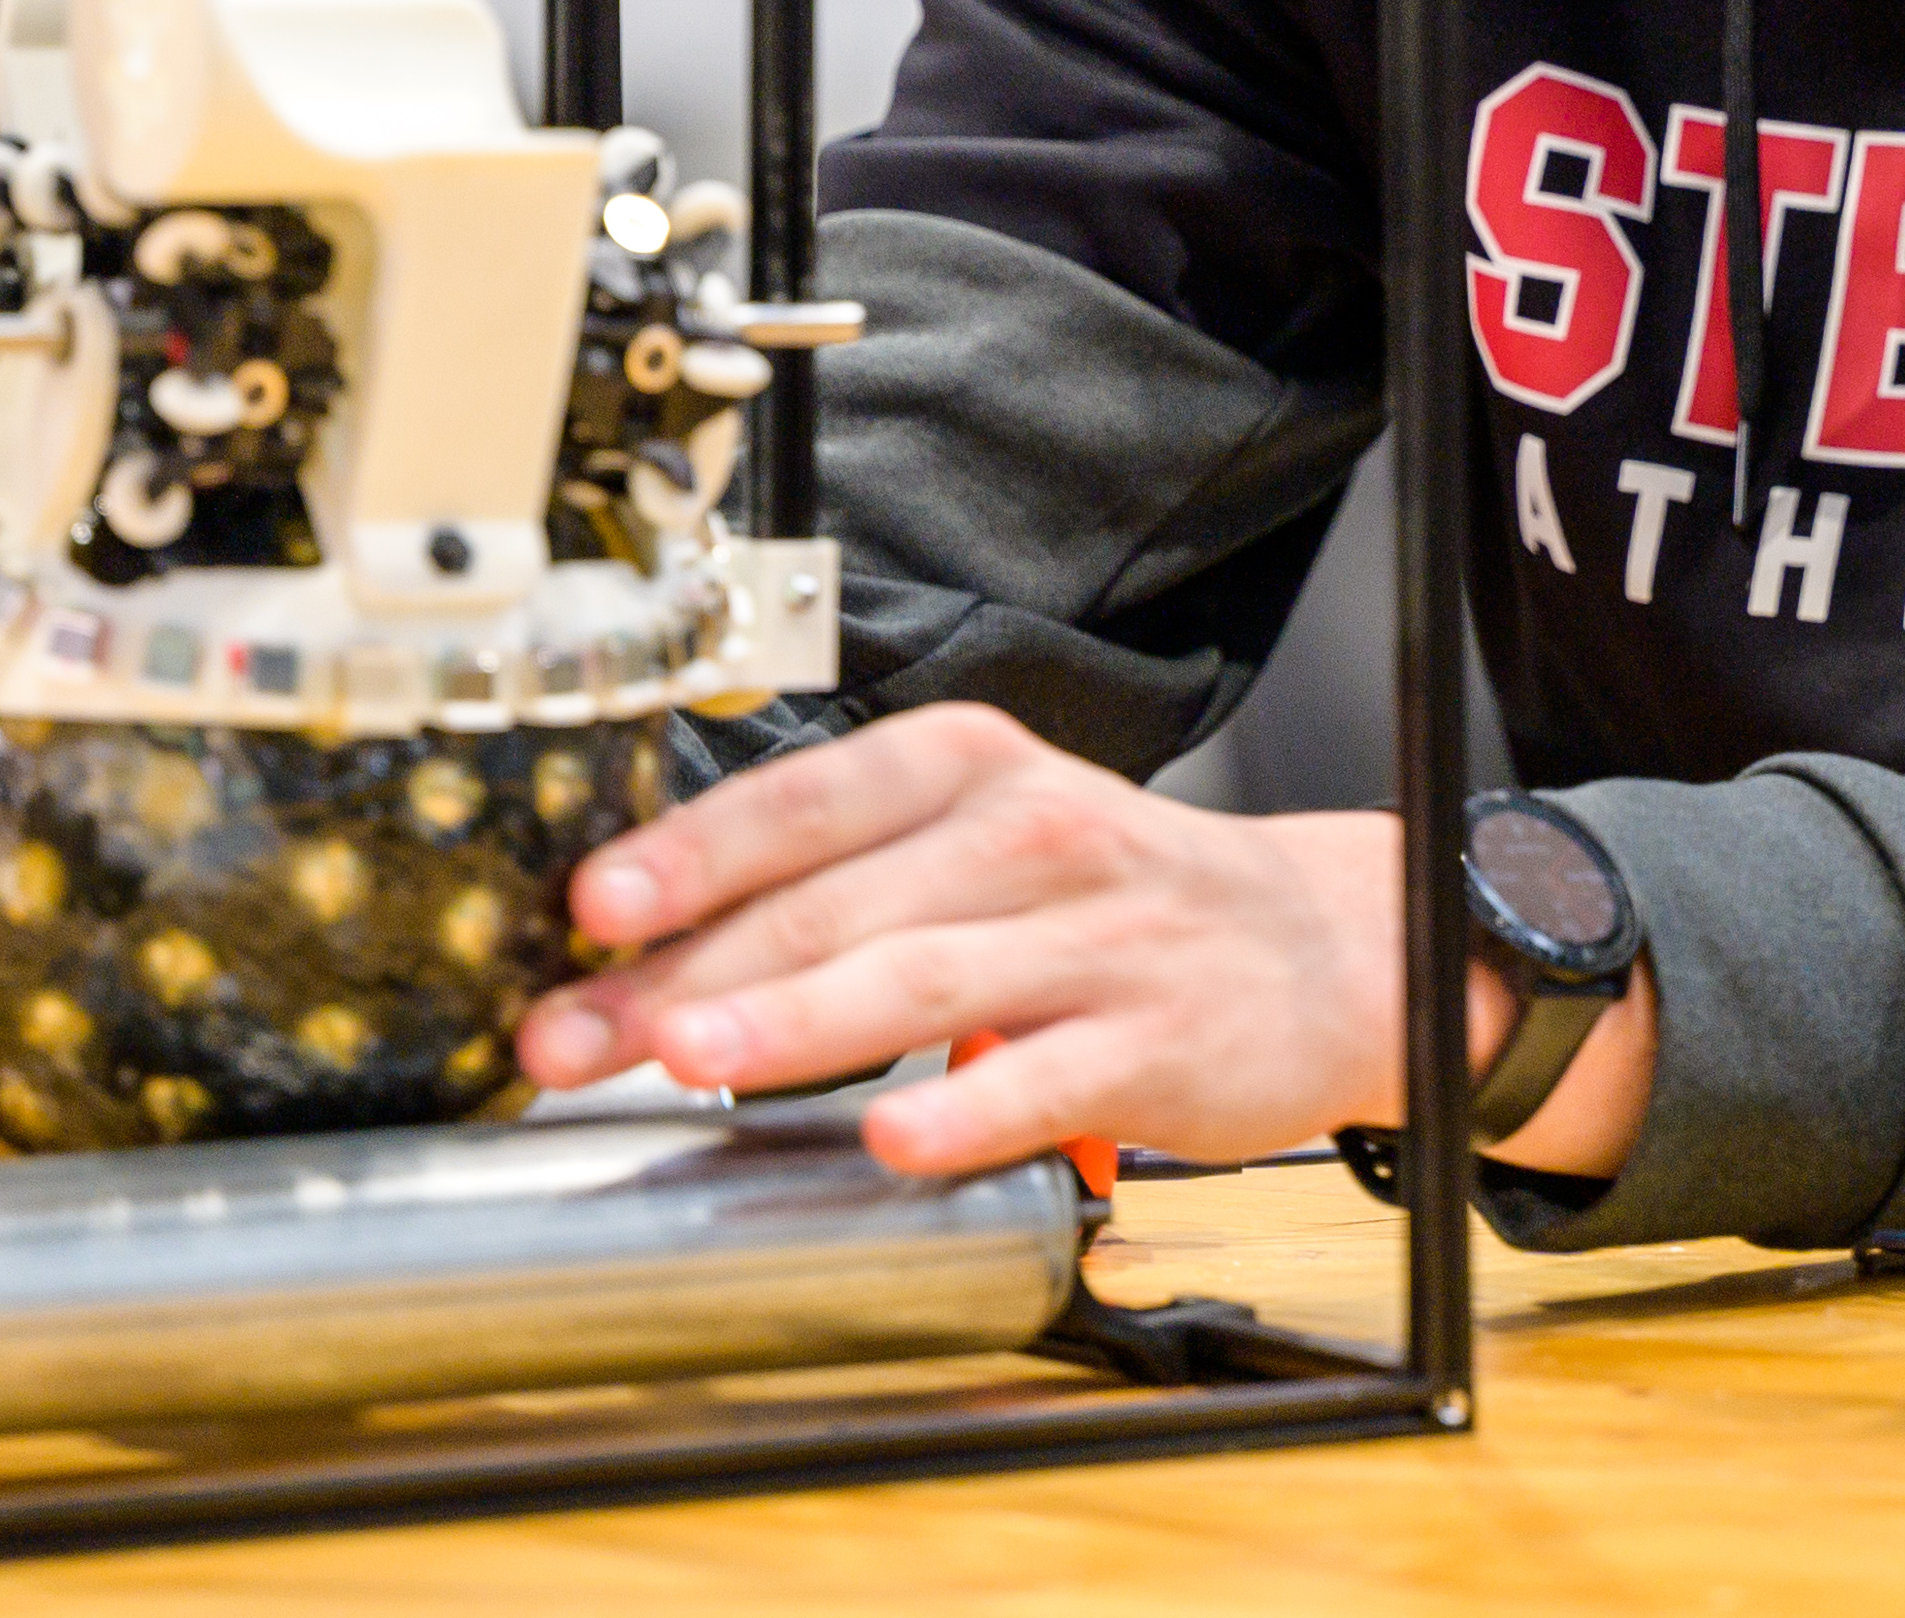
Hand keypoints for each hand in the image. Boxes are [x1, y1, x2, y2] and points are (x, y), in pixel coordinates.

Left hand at [516, 705, 1646, 1179]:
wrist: (1326, 942)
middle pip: (836, 900)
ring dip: (795, 1017)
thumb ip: (837, 877)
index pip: (805, 799)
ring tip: (692, 1056)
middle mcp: (1029, 834)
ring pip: (924, 972)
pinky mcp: (1155, 1035)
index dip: (689, 854)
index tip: (589, 908)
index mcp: (968, 767)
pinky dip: (967, 1104)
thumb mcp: (982, 838)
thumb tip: (644, 945)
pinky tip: (893, 1137)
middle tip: (578, 1035)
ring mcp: (1096, 934)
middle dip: (689, 970)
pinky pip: (1048, 1072)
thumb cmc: (1109, 895)